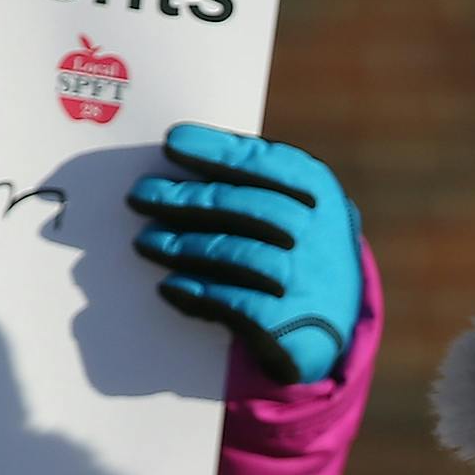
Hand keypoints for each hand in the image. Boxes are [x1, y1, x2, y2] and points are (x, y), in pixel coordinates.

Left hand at [127, 124, 362, 384]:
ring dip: (182, 246)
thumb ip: (255, 190)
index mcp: (320, 192)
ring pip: (232, 253)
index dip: (215, 150)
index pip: (264, 161)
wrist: (335, 331)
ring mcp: (305, 277)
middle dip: (185, 198)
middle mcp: (318, 231)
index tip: (170, 143)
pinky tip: (169, 286)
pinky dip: (196, 293)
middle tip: (140, 195)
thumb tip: (181, 175)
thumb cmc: (297, 256)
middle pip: (241, 205)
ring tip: (145, 242)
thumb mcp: (298, 214)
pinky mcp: (288, 321)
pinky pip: (230, 301)